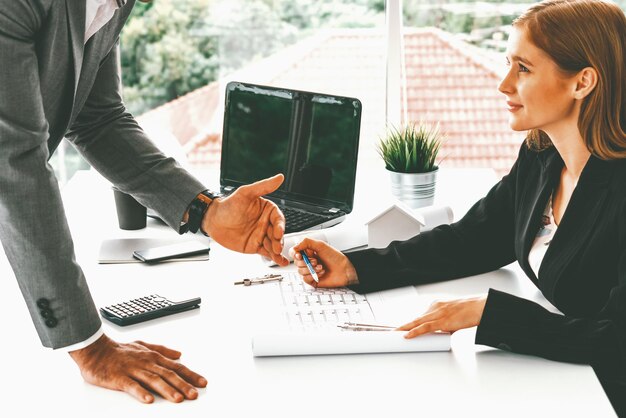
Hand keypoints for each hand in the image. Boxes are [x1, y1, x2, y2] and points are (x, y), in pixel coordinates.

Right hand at [69, 334, 206, 402]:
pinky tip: (148, 400)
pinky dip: (140, 392)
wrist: (95, 350)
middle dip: (183, 385)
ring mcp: (133, 370)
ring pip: (153, 380)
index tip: (202, 383)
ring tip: (177, 399)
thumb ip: (162, 350)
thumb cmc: (119, 350)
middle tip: (194, 395)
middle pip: (168, 375)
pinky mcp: (119, 378)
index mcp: (153, 357)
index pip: (176, 367)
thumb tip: (179, 354)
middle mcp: (146, 363)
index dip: (190, 375)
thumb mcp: (143, 346)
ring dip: (166, 390)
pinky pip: (131, 386)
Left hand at [202, 174, 287, 265]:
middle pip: (277, 233)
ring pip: (274, 244)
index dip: (280, 226)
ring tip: (278, 255)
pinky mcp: (255, 246)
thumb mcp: (246, 193)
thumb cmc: (228, 205)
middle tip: (277, 245)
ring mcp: (261, 235)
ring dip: (278, 250)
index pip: (278, 219)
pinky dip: (275, 258)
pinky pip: (267, 252)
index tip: (278, 232)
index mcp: (267, 210)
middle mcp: (266, 223)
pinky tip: (281, 261)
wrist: (212, 220)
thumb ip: (263, 186)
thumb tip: (279, 177)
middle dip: (279, 240)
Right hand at [289, 238, 357, 287]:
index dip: (295, 254)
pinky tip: (321, 274)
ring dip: (311, 269)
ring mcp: (310, 271)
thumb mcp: (320, 245)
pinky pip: (305, 279)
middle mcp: (308, 262)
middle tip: (316, 261)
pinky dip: (313, 276)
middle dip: (307, 262)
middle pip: (296, 263)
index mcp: (308, 252)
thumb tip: (294, 247)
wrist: (344, 269)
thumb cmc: (335, 257)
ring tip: (321, 267)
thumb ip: (306, 242)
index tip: (300, 255)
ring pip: (300, 271)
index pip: (294, 253)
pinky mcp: (312, 280)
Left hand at [397, 296, 486, 338]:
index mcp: (436, 305)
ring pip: (416, 322)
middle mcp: (434, 308)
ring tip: (393, 334)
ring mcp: (437, 314)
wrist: (480, 308)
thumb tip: (443, 335)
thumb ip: (446, 326)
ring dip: (404, 329)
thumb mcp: (454, 318)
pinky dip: (415, 332)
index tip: (401, 328)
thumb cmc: (470, 312)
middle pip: (415, 319)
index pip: (420, 316)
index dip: (409, 323)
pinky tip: (407, 336)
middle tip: (390, 331)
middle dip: (402, 326)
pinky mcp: (442, 322)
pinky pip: (425, 327)